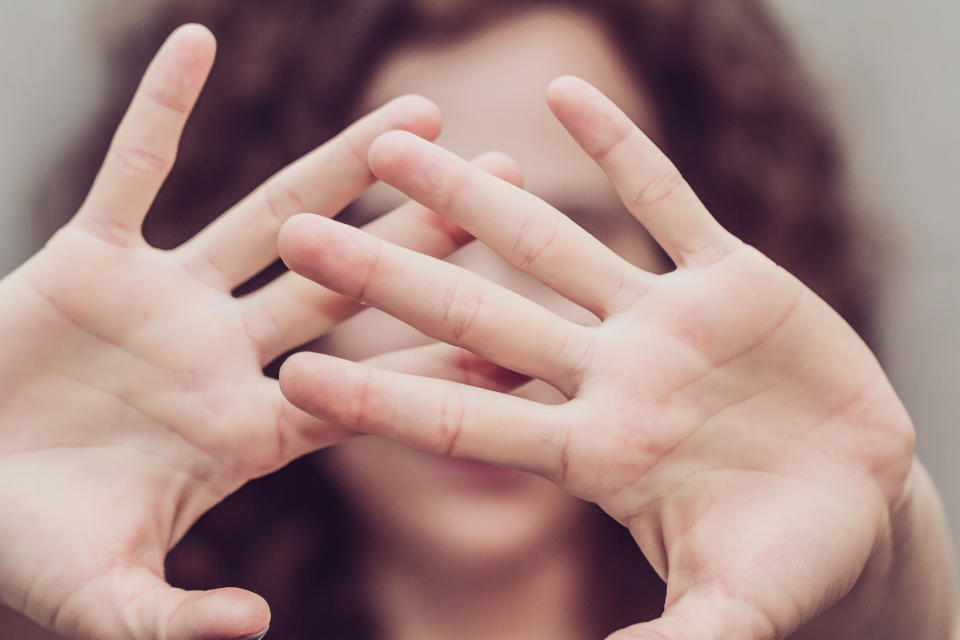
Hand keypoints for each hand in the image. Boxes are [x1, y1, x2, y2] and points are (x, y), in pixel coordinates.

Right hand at [0, 24, 522, 639]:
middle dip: (425, 239)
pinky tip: (197, 43)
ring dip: (343, 165)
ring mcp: (164, 301)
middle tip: (504, 183)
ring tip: (420, 114)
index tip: (521, 332)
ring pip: (272, 216)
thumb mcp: (102, 599)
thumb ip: (177, 622)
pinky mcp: (89, 262)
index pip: (369, 389)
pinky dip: (159, 110)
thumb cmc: (20, 548)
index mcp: (248, 430)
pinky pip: (131, 170)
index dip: (442, 365)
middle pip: (348, 284)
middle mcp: (225, 354)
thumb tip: (255, 624)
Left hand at [278, 76, 920, 638]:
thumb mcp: (733, 613)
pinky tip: (563, 93)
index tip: (295, 373)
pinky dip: (620, 150)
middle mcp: (608, 377)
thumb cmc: (790, 564)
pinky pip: (667, 200)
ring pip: (550, 244)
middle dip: (387, 274)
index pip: (465, 421)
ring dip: (474, 193)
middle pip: (476, 314)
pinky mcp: (729, 281)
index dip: (381, 399)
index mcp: (594, 455)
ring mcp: (662, 322)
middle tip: (292, 232)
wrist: (859, 499)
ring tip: (391, 144)